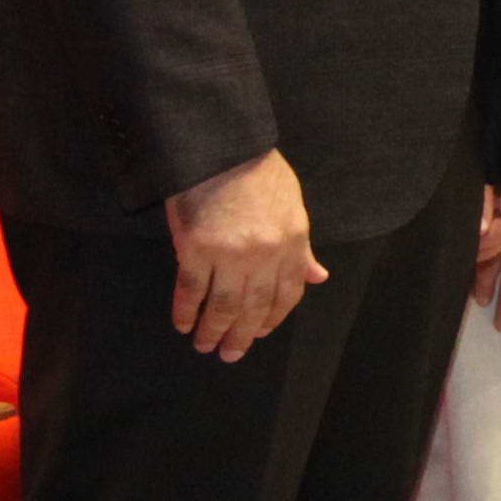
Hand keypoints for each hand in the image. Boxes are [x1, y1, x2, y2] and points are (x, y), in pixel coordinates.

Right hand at [164, 149, 324, 360]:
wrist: (221, 146)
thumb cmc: (257, 171)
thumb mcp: (292, 205)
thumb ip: (302, 247)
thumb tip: (317, 277)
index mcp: (293, 242)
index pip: (287, 293)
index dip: (273, 318)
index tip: (260, 333)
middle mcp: (265, 254)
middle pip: (254, 306)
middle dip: (242, 335)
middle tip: (230, 354)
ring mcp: (230, 254)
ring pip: (223, 306)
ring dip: (213, 331)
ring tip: (204, 345)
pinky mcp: (196, 249)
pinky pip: (191, 290)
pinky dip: (185, 311)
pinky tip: (183, 324)